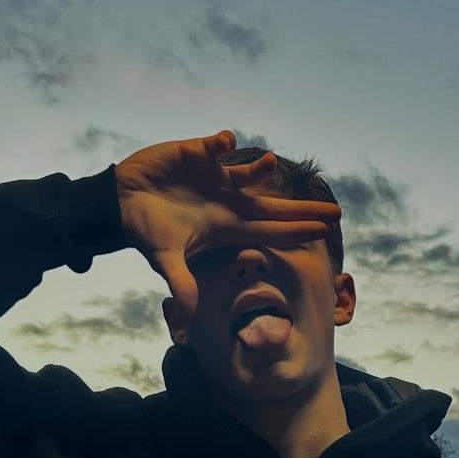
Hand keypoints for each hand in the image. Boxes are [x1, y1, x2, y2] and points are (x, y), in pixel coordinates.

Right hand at [115, 131, 341, 321]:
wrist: (122, 203)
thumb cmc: (146, 230)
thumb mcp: (165, 259)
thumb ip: (181, 283)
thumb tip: (189, 316)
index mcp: (226, 225)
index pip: (270, 230)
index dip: (297, 231)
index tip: (325, 231)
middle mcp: (228, 201)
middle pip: (273, 207)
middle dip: (303, 209)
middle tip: (336, 211)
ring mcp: (215, 177)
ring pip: (248, 173)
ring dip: (259, 169)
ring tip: (269, 163)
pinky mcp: (196, 153)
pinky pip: (215, 146)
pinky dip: (220, 142)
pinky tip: (224, 141)